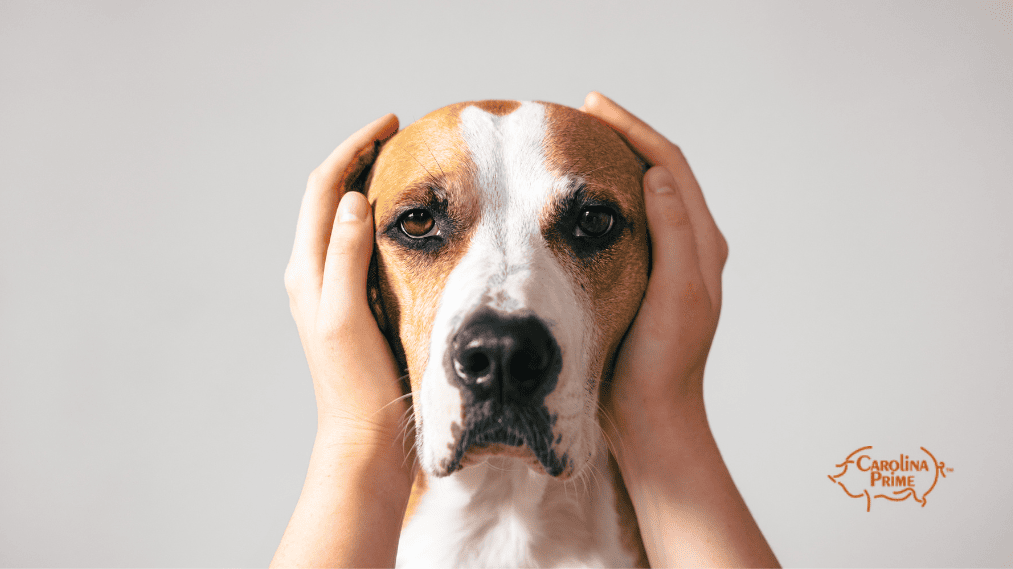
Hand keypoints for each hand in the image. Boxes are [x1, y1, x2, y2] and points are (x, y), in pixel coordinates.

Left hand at [284, 113, 408, 449]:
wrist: (363, 437)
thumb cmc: (358, 384)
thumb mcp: (348, 316)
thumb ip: (345, 257)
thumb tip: (351, 199)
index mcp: (307, 271)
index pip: (324, 189)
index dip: (353, 149)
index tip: (390, 125)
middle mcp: (312, 274)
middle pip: (328, 197)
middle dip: (358, 159)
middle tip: (396, 136)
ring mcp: (329, 289)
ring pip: (340, 219)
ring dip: (364, 185)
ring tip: (400, 166)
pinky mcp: (350, 303)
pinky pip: (356, 244)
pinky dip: (376, 218)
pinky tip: (404, 222)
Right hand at [583, 93, 727, 443]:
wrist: (652, 415)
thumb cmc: (663, 361)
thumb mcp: (676, 295)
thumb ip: (675, 234)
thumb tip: (655, 176)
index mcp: (702, 244)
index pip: (669, 166)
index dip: (634, 131)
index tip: (594, 106)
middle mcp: (689, 246)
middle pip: (658, 172)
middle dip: (623, 137)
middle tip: (582, 114)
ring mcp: (666, 262)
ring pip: (642, 195)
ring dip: (615, 164)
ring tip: (578, 143)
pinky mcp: (642, 278)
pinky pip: (625, 223)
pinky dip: (604, 199)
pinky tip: (576, 199)